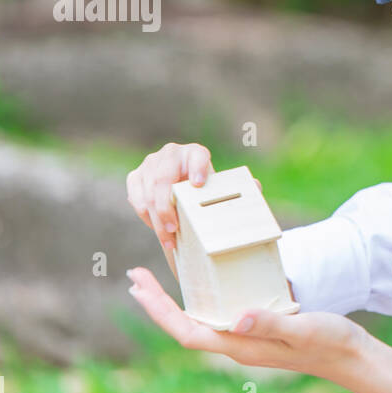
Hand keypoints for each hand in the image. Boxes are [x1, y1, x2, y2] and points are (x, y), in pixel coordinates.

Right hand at [125, 142, 262, 276]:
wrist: (183, 192)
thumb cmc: (206, 192)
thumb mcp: (221, 189)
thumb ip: (239, 188)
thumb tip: (255, 187)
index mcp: (196, 153)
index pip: (198, 155)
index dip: (198, 167)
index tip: (199, 184)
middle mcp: (172, 153)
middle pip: (164, 177)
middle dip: (166, 205)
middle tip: (174, 228)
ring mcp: (151, 164)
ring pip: (148, 191)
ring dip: (156, 217)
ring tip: (168, 238)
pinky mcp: (136, 177)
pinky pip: (136, 197)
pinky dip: (145, 215)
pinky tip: (158, 229)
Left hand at [125, 267, 366, 378]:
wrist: (352, 359)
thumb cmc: (330, 343)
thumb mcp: (303, 329)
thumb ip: (271, 324)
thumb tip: (237, 318)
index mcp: (242, 347)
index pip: (188, 332)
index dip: (161, 311)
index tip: (141, 288)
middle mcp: (238, 346)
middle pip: (185, 327)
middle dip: (157, 304)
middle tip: (134, 277)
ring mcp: (246, 341)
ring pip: (198, 323)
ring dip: (173, 304)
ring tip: (153, 283)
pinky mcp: (257, 333)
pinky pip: (216, 318)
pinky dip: (198, 301)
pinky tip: (199, 289)